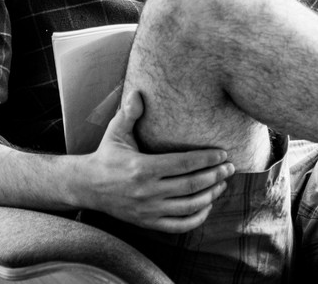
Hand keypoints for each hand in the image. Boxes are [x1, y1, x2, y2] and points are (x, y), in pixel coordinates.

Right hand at [83, 90, 234, 232]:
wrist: (88, 186)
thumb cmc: (106, 154)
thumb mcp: (115, 131)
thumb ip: (129, 113)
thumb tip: (139, 91)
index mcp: (142, 168)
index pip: (183, 164)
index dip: (206, 159)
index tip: (222, 154)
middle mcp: (147, 191)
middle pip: (191, 185)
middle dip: (215, 176)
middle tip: (230, 167)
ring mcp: (148, 210)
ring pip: (188, 206)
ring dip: (210, 195)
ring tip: (222, 183)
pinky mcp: (147, 223)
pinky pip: (178, 226)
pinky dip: (197, 218)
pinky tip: (207, 205)